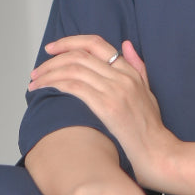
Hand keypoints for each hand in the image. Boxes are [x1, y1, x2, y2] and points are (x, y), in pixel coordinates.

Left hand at [28, 35, 177, 191]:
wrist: (159, 153)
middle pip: (80, 54)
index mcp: (130, 71)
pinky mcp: (107, 106)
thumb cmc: (151, 129)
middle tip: (37, 70)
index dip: (70, 42)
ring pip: (73, 68)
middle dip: (53, 59)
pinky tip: (44, 91)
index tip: (52, 49)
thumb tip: (126, 45)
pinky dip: (55, 84)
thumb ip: (138, 67)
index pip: (96, 43)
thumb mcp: (148, 92)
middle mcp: (122, 76)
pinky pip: (74, 86)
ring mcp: (115, 90)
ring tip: (35, 83)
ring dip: (49, 73)